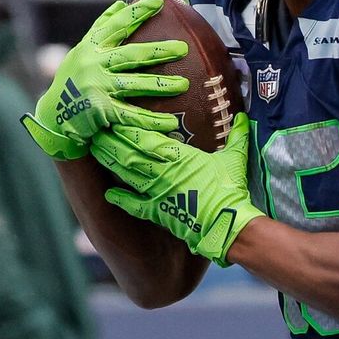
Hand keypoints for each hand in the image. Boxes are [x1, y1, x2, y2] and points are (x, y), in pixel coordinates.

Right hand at [21, 0, 188, 159]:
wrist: (53, 117)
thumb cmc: (73, 79)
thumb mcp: (82, 52)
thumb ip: (102, 29)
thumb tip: (121, 4)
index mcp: (91, 47)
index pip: (117, 25)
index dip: (137, 12)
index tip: (158, 1)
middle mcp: (92, 64)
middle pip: (131, 55)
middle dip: (158, 51)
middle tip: (183, 48)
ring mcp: (96, 87)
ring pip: (135, 84)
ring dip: (161, 85)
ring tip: (184, 85)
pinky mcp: (100, 111)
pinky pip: (131, 115)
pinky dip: (151, 120)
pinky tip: (170, 122)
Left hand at [91, 113, 263, 266]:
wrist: (226, 223)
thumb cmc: (230, 189)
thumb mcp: (236, 158)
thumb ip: (238, 135)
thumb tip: (244, 117)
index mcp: (179, 156)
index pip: (148, 137)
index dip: (129, 127)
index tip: (115, 115)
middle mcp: (163, 171)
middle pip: (130, 152)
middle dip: (111, 140)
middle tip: (94, 128)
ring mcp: (157, 192)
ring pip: (127, 173)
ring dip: (110, 161)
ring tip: (95, 150)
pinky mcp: (157, 212)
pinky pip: (134, 204)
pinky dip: (120, 198)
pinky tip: (107, 192)